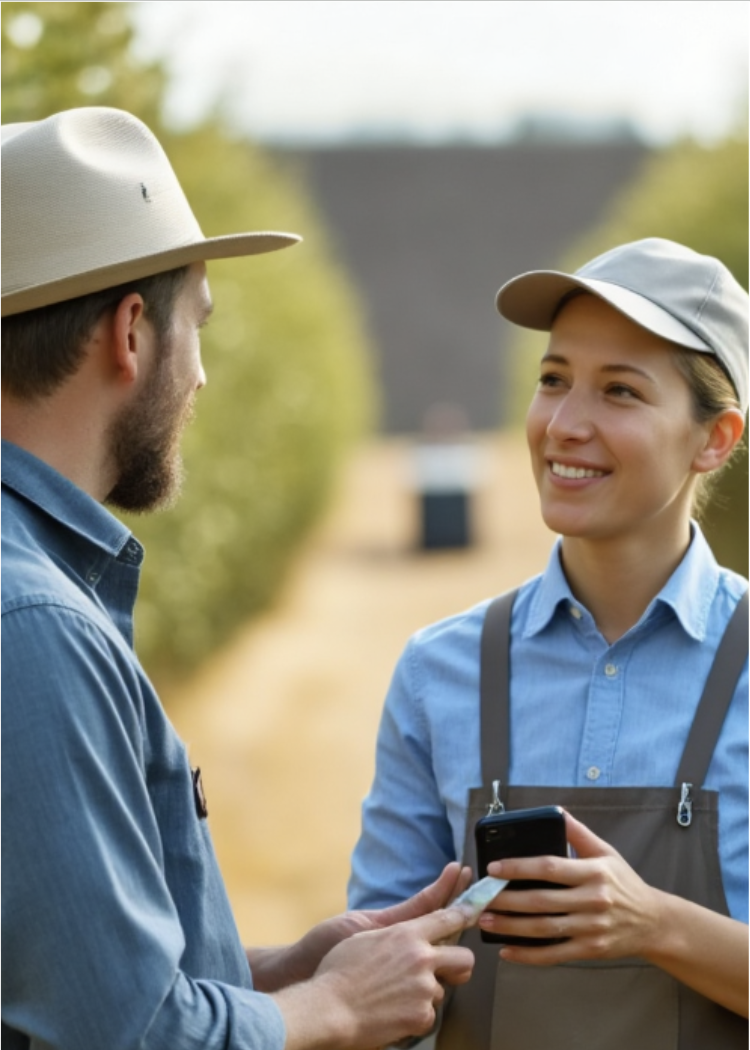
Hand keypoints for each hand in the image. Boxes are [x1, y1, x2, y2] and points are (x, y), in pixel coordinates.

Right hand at [308, 907, 474, 1048]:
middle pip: (464, 958)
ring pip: (441, 991)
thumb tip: (405, 938)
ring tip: (394, 999)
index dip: (463, 915)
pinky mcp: (422, 1016)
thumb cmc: (338, 971)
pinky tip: (391, 1015)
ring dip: (424, 996)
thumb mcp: (366, 937)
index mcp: (407, 934)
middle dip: (458, 966)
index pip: (446, 919)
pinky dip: (413, 1018)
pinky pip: (428, 1015)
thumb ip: (395, 936)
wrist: (328, 1008)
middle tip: (444, 973)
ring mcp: (424, 988)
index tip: (473, 913)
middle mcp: (422, 958)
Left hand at [479, 812, 660, 965]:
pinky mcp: (590, 951)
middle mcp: (593, 901)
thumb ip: (579, 834)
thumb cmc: (625, 883)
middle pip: (542, 900)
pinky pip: (554, 955)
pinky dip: (529, 955)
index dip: (520, 867)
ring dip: (511, 926)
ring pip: (544, 929)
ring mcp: (591, 929)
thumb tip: (556, 812)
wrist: (654, 922)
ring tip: (485, 921)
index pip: (550, 868)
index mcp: (594, 872)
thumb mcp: (607, 852)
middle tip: (481, 897)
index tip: (494, 868)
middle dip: (507, 900)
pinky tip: (507, 951)